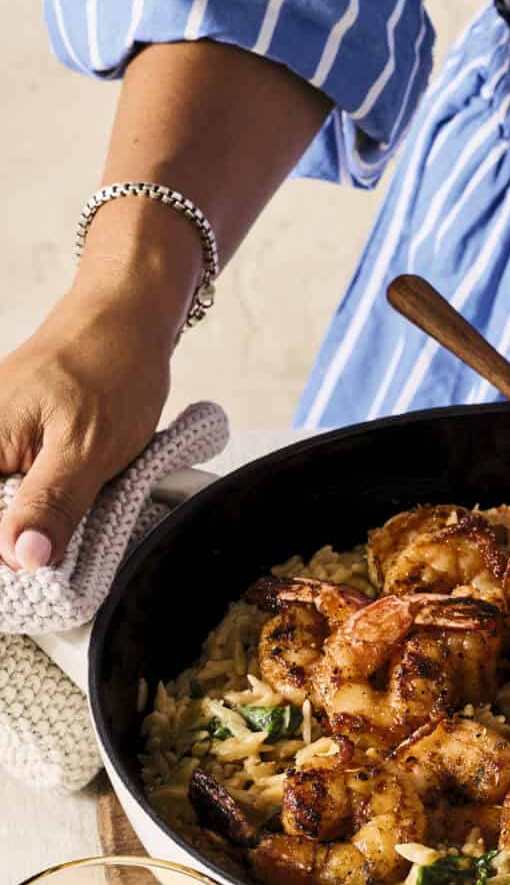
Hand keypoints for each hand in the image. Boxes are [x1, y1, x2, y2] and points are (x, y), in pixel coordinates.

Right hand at [0, 289, 170, 568]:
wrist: (122, 318)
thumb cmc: (109, 370)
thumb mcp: (89, 449)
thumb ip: (52, 505)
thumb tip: (22, 557)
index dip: (6, 557)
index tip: (35, 565)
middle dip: (18, 544)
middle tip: (55, 549)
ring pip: (2, 509)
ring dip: (30, 527)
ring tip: (62, 520)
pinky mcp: (6, 443)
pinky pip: (11, 490)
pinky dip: (38, 506)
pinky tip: (60, 503)